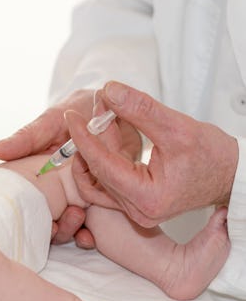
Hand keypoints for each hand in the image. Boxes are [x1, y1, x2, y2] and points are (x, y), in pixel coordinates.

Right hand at [0, 90, 94, 245]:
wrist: (117, 107)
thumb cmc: (78, 110)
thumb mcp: (50, 123)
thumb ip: (25, 139)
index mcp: (37, 175)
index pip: (24, 203)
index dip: (25, 218)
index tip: (34, 223)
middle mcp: (55, 190)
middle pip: (47, 221)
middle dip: (56, 228)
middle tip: (66, 217)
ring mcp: (79, 196)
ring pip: (69, 225)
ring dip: (71, 229)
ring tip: (78, 217)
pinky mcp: (103, 196)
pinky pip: (94, 222)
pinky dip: (90, 233)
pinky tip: (90, 235)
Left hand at [67, 81, 238, 226]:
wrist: (231, 174)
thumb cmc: (213, 156)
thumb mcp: (177, 127)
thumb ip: (141, 109)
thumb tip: (109, 90)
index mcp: (147, 198)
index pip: (103, 165)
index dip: (84, 139)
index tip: (72, 117)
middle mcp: (137, 209)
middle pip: (100, 169)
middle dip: (93, 135)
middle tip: (95, 105)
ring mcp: (135, 208)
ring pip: (102, 174)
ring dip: (98, 143)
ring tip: (103, 113)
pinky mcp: (134, 201)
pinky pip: (110, 177)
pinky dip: (107, 153)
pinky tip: (110, 129)